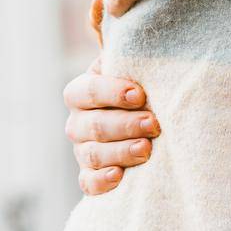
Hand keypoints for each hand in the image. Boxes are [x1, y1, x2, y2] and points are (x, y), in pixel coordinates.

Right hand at [64, 57, 159, 194]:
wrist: (144, 113)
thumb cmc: (140, 86)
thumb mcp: (134, 69)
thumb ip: (135, 59)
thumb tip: (147, 48)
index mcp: (81, 91)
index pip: (88, 91)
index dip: (112, 92)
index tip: (139, 95)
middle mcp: (76, 122)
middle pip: (94, 125)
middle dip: (125, 125)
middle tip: (154, 124)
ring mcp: (81, 150)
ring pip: (93, 154)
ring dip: (121, 152)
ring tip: (147, 149)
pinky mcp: (89, 175)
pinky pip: (88, 182)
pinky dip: (101, 181)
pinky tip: (119, 176)